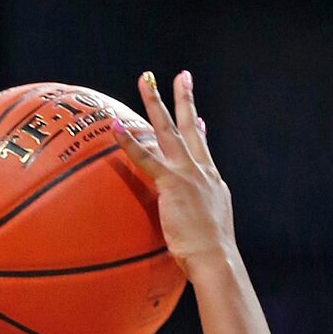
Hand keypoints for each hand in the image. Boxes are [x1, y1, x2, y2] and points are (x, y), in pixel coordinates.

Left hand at [113, 70, 236, 277]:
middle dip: (185, 98)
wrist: (215, 258)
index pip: (204, 149)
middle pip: (191, 127)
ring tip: (144, 81)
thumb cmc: (211, 255)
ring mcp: (187, 173)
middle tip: (182, 75)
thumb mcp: (211, 230)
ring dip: (155, 103)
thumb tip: (200, 227)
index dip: (200, 131)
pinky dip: (130, 142)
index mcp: (212, 181)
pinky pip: (146, 158)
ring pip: (168, 130)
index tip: (199, 117)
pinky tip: (116, 127)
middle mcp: (202, 170)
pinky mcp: (171, 183)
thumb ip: (202, 219)